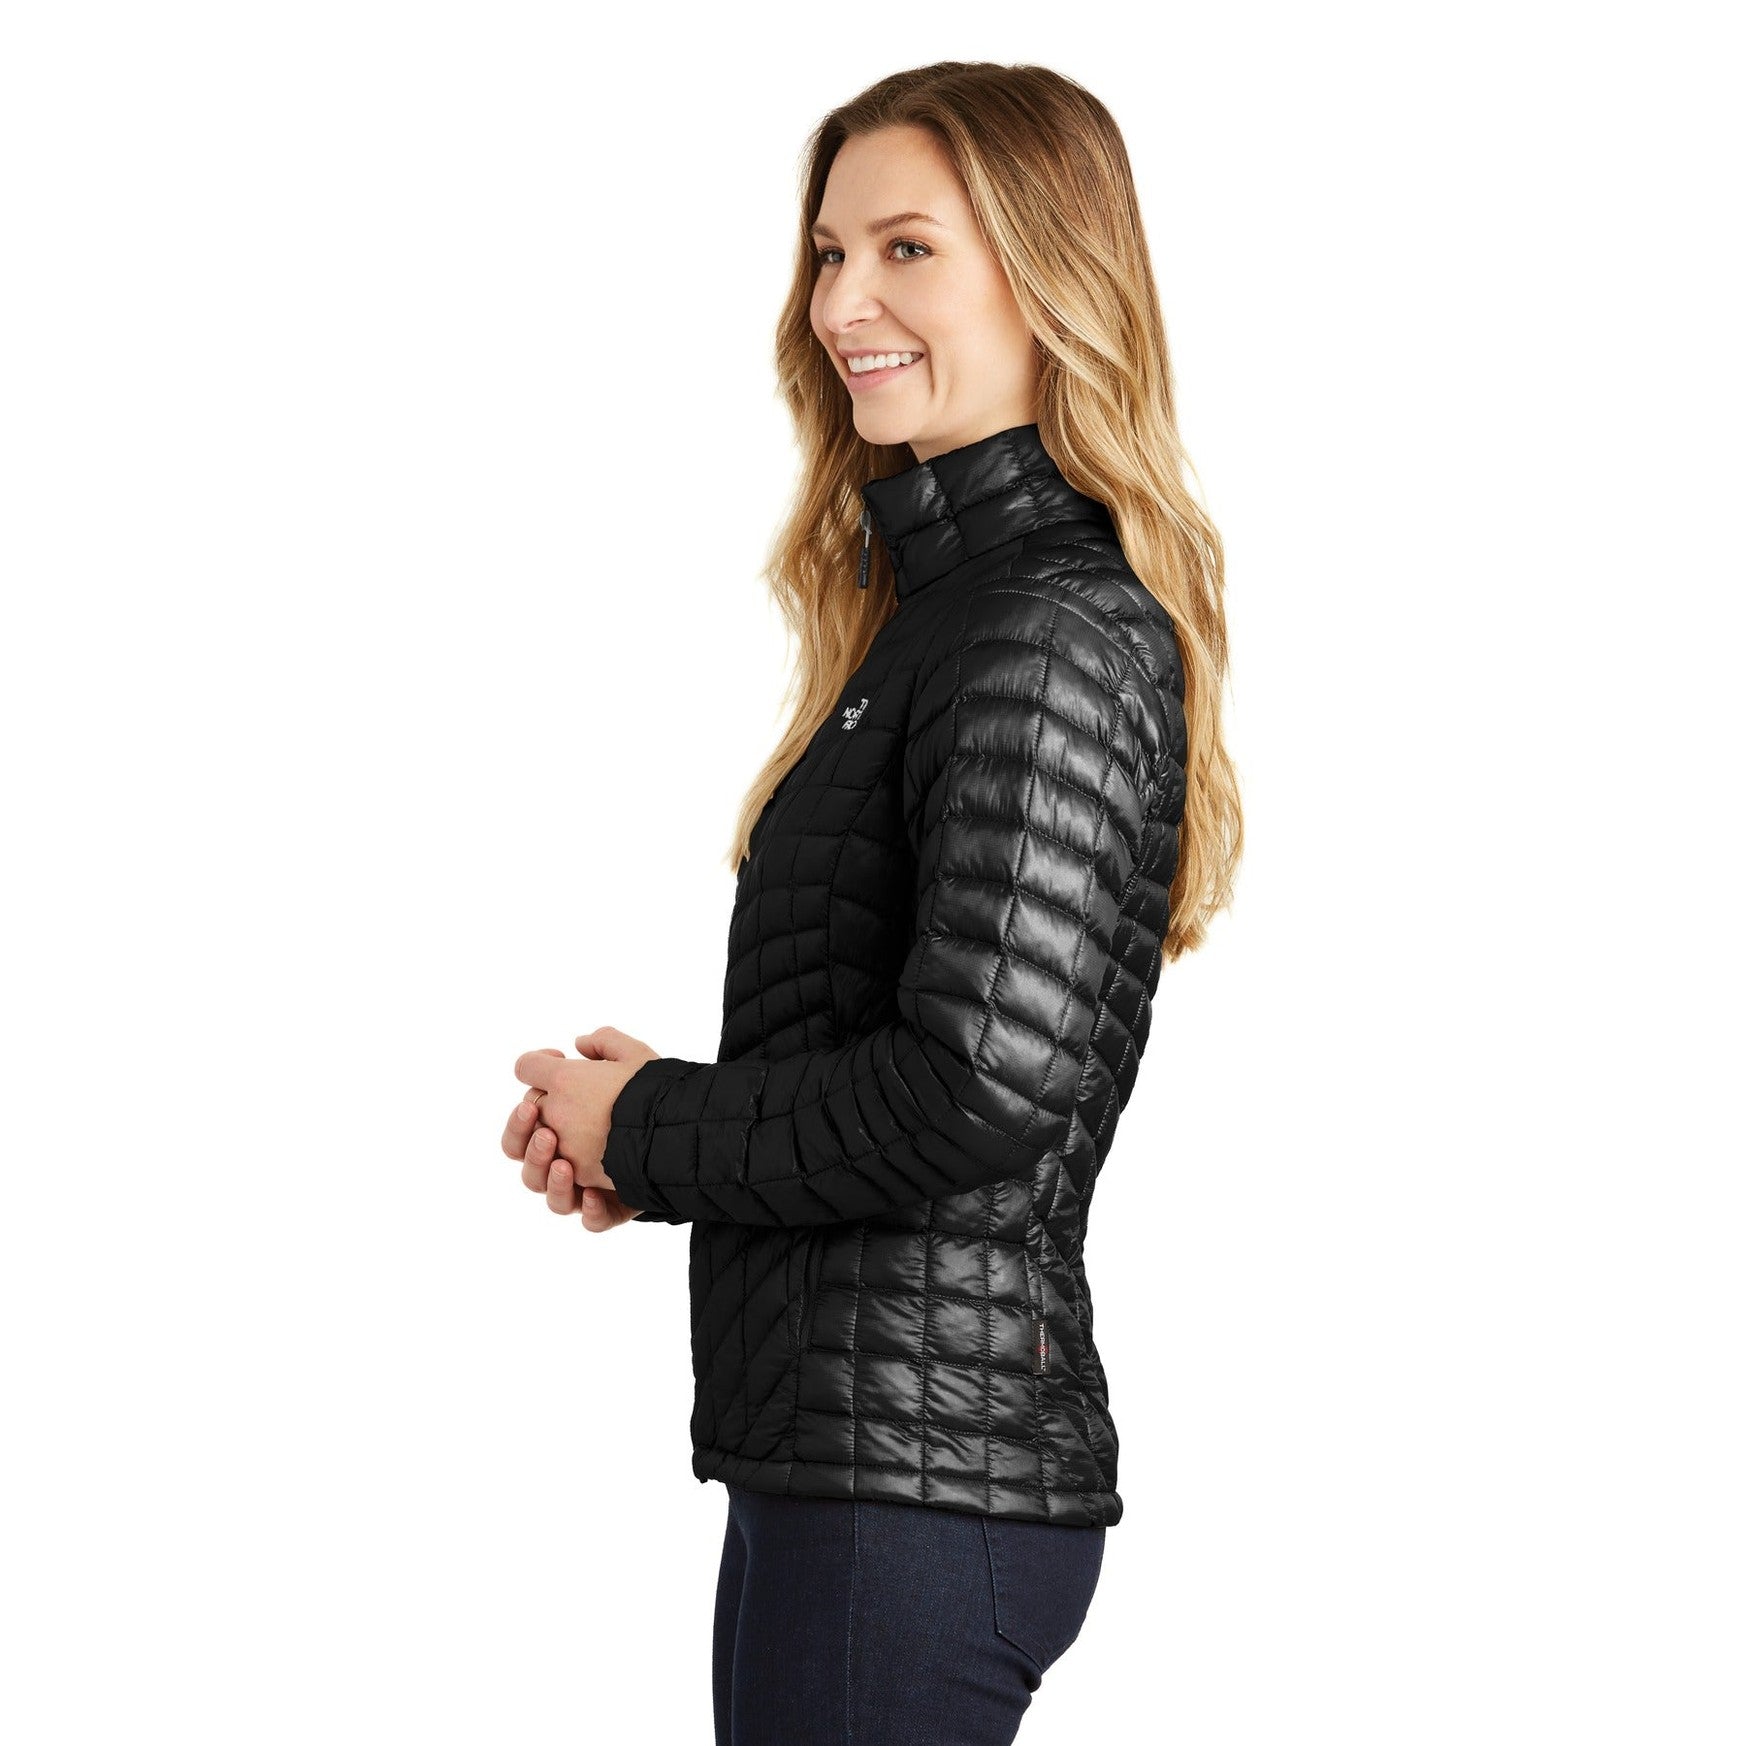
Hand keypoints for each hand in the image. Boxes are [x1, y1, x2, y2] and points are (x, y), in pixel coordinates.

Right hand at [504, 1028, 661, 1231]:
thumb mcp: (634, 1058)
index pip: (527, 1122)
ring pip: (548, 1193)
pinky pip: (592, 1220)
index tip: (536, 1093)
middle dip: (524, 1143)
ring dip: (548, 1176)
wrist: (693, 1126)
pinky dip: (589, 1210)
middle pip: (526, 1160)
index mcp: (567, 1124)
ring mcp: (589, 1184)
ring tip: (563, 1162)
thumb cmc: (657, 1091)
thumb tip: (577, 1045)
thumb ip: (605, 1044)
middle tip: (545, 1129)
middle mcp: (570, 1157)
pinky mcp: (614, 1207)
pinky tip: (594, 1193)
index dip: (524, 1110)